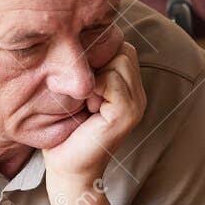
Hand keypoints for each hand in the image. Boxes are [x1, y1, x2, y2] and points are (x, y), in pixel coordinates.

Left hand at [44, 40, 145, 189]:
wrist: (66, 168)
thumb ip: (90, 69)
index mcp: (130, 89)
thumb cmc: (66, 130)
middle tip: (83, 96)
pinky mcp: (127, 114)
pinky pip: (111, 80)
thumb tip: (82, 36)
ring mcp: (137, 105)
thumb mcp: (78, 92)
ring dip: (94, 77)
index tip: (82, 85)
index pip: (122, 47)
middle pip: (122, 49)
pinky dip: (92, 89)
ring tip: (85, 104)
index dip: (98, 56)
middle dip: (97, 64)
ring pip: (118, 61)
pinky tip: (87, 110)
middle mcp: (139, 95)